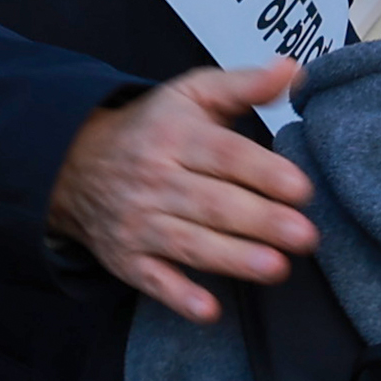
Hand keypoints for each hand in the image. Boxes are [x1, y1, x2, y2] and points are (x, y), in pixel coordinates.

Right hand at [48, 64, 316, 322]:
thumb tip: (294, 70)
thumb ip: (244, 84)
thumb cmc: (152, 128)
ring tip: (276, 269)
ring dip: (233, 258)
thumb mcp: (191, 93)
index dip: (264, 172)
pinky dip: (179, 297)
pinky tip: (209, 311)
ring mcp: (139, 222)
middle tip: (305, 236)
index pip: (225, 155)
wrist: (75, 163)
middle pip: (214, 203)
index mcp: (176, 135)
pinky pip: (153, 281)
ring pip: (190, 244)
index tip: (302, 189)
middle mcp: (156, 179)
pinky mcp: (127, 259)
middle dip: (262, 221)